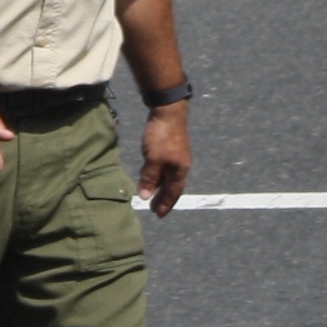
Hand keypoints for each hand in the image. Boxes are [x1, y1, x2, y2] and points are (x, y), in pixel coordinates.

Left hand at [136, 101, 190, 215]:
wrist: (168, 112)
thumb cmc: (162, 136)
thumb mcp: (153, 159)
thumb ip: (150, 178)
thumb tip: (145, 197)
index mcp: (180, 170)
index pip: (173, 192)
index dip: (166, 204)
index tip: (158, 215)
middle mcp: (181, 165)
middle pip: (172, 186)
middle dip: (164, 198)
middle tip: (155, 209)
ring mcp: (176, 156)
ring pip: (168, 177)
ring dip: (160, 187)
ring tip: (151, 195)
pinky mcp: (170, 147)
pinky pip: (165, 167)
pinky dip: (158, 175)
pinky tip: (151, 175)